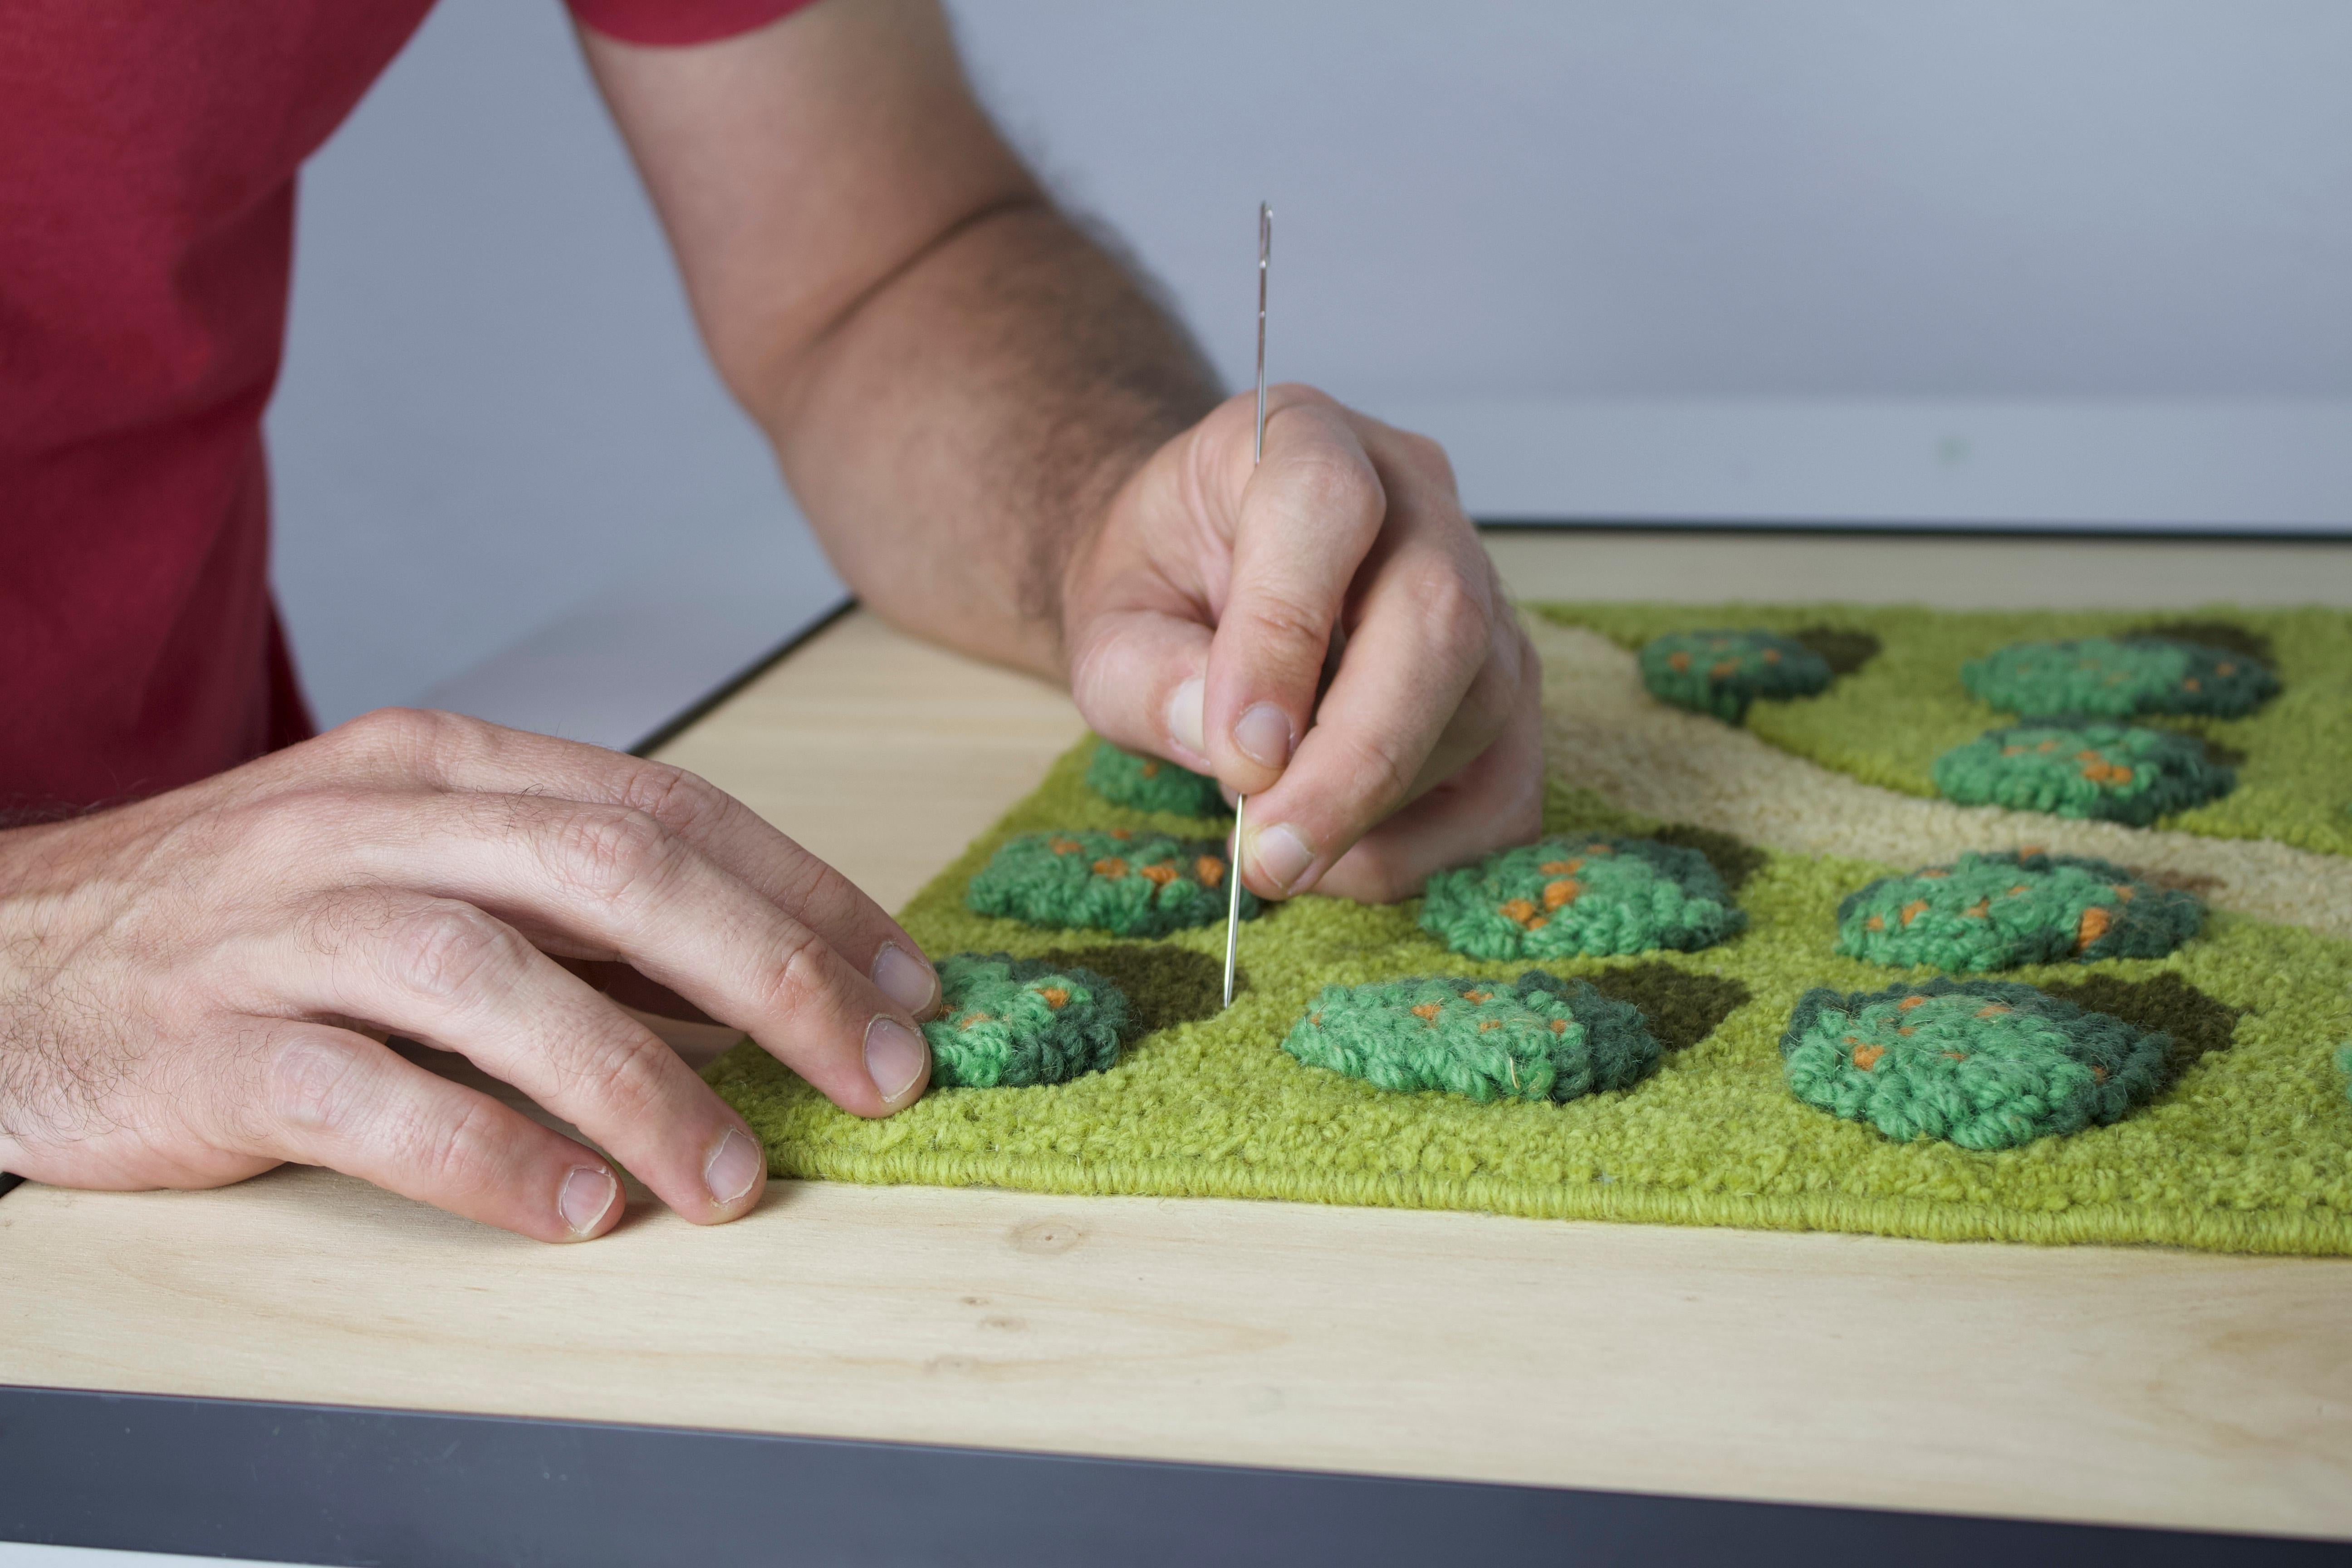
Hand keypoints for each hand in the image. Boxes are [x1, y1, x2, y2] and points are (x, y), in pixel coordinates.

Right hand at [0, 711, 938, 1239]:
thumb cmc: (242, 919)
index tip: (904, 979)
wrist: (2, 955)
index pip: (667, 809)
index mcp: (444, 766)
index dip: (803, 893)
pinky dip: (486, 1156)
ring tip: (737, 1177)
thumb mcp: (414, 864)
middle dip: (771, 973)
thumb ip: (567, 907)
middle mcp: (373, 825)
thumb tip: (750, 980)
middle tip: (875, 1071)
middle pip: (612, 875)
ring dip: (644, 1084)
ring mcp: (284, 930)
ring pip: (501, 983)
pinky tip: (576, 1210)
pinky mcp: (208, 1045)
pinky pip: (368, 1097)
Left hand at [1061, 386, 1543, 901]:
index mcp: (1296, 437)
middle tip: (1272, 857)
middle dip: (1359, 760)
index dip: (1284, 637)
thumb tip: (1245, 754)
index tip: (1237, 756)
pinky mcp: (1506, 675)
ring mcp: (1481, 583)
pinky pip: (1507, 782)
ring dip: (1377, 807)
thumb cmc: (1157, 591)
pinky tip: (1344, 855)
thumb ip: (1148, 679)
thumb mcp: (1105, 627)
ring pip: (1479, 703)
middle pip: (1438, 615)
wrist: (1195, 581)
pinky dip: (1430, 846)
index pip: (1325, 504)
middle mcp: (1412, 495)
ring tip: (1276, 845)